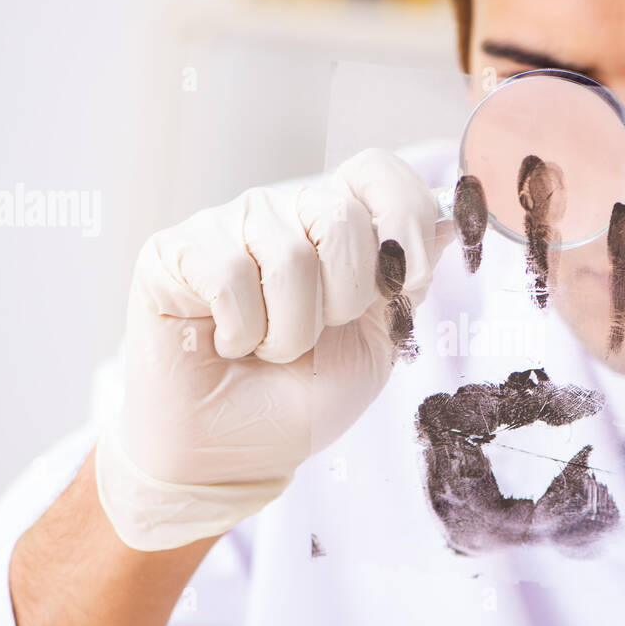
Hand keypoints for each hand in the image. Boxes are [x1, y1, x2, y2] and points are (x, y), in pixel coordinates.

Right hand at [95, 148, 449, 550]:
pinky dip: (240, 331)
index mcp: (336, 221)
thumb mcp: (379, 340)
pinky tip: (226, 342)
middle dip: (344, 301)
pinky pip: (230, 276)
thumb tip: (451, 223)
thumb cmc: (305, 396)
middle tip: (314, 337)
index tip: (400, 284)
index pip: (377, 171)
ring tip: (266, 348)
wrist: (239, 454)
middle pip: (341, 216)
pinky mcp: (172, 251)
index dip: (403, 222)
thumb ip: (409, 279)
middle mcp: (282, 210)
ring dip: (290, 331)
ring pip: (289, 256)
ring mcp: (226, 225)